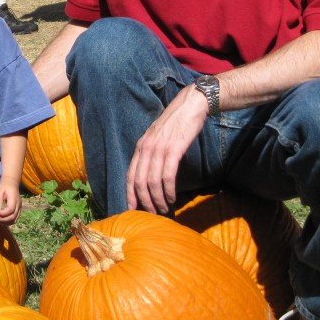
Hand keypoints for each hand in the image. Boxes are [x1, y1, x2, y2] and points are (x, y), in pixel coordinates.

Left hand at [0, 184, 20, 224]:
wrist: (12, 183)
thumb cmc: (4, 187)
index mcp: (14, 199)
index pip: (10, 210)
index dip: (3, 214)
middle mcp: (19, 205)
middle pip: (13, 217)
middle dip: (2, 220)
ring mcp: (19, 209)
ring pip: (14, 220)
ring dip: (5, 222)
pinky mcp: (18, 211)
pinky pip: (14, 219)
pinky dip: (7, 222)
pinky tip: (1, 218)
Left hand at [125, 85, 209, 213]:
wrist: (190, 105)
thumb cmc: (176, 123)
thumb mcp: (157, 137)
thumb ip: (152, 153)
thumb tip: (152, 174)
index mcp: (140, 146)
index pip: (130, 175)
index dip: (129, 194)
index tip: (131, 208)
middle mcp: (146, 148)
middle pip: (139, 182)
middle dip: (144, 201)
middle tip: (153, 213)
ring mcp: (159, 149)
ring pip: (152, 182)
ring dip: (157, 199)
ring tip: (164, 209)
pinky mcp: (173, 150)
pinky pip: (167, 176)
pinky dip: (168, 190)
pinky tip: (172, 197)